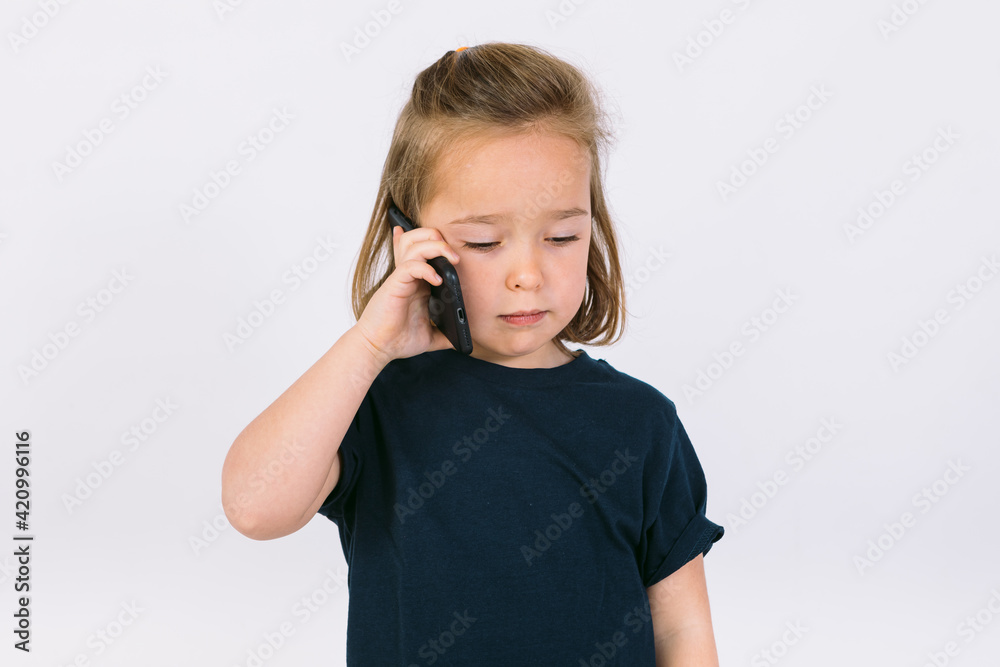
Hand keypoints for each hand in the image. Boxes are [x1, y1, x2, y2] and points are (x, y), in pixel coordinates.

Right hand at [354, 223, 461, 364]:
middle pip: (418, 239)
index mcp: (418, 283)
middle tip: (455, 255)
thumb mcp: (430, 336)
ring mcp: (401, 279)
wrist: (378, 349)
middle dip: (438, 238)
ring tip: (452, 260)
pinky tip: (437, 280)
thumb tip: (463, 340)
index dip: (436, 242)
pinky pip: (410, 266)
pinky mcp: (394, 286)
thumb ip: (446, 334)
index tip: (454, 247)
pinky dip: (426, 268)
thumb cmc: (398, 340)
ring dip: (436, 246)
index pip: (424, 251)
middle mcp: (409, 276)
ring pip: (414, 246)